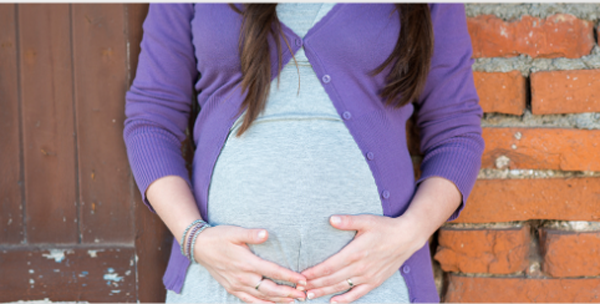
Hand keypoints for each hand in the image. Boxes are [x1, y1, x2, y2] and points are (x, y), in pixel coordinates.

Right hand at [194, 225, 307, 302]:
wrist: (199, 247)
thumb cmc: (219, 237)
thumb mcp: (234, 232)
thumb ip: (251, 234)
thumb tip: (266, 234)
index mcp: (247, 263)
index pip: (273, 272)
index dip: (289, 277)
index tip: (303, 280)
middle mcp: (243, 277)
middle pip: (270, 289)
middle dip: (288, 293)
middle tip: (304, 295)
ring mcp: (237, 286)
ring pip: (261, 298)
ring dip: (278, 301)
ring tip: (293, 301)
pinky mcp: (232, 289)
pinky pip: (249, 301)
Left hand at [300, 214, 426, 302]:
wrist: (407, 237)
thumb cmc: (385, 227)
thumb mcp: (366, 220)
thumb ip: (347, 221)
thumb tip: (331, 219)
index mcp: (355, 253)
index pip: (329, 266)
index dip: (314, 273)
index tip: (301, 276)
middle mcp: (360, 268)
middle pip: (332, 279)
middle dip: (314, 285)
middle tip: (298, 288)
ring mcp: (368, 276)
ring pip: (341, 287)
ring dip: (324, 292)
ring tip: (309, 296)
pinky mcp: (374, 281)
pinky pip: (357, 293)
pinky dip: (345, 299)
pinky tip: (333, 301)